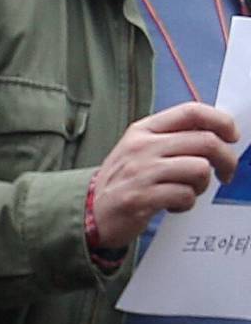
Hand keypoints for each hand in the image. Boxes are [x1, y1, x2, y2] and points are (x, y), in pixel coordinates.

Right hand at [91, 103, 239, 249]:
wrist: (90, 211)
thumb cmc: (123, 180)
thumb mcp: (139, 148)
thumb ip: (171, 138)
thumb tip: (215, 134)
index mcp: (144, 129)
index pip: (192, 112)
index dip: (221, 121)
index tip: (232, 136)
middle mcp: (143, 146)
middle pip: (205, 142)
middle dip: (226, 160)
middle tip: (226, 173)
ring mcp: (141, 172)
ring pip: (199, 170)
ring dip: (202, 185)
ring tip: (188, 191)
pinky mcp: (142, 197)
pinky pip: (185, 196)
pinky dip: (186, 203)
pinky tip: (173, 204)